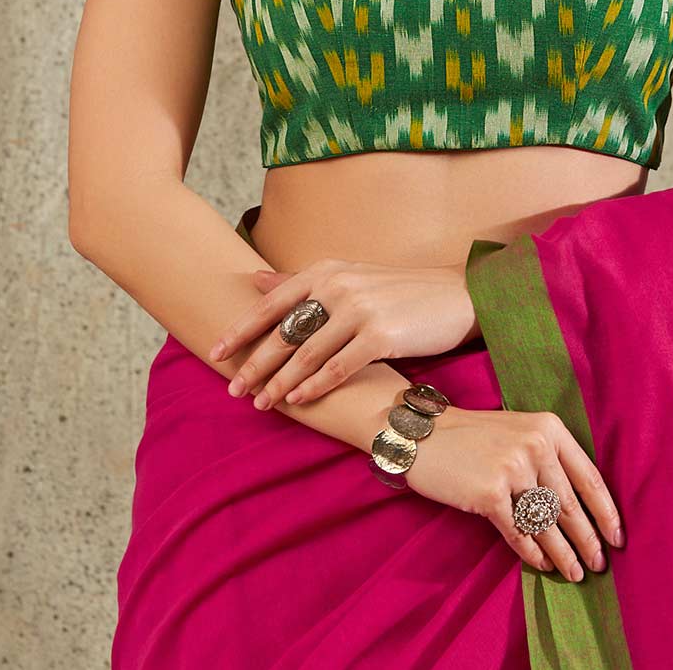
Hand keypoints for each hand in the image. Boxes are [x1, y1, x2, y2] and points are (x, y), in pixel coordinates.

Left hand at [208, 259, 478, 409]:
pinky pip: (338, 366)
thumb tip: (254, 278)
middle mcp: (339, 285)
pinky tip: (298, 400)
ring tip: (261, 403)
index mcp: (327, 270)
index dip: (241, 328)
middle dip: (255, 363)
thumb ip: (302, 281)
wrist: (457, 295)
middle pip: (284, 330)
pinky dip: (314, 385)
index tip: (214, 351)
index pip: (273, 302)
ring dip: (279, 381)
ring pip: (306, 352)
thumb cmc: (400, 290)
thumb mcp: (349, 275)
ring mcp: (360, 309)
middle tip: (232, 389)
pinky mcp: (381, 334)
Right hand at [406, 406, 625, 581]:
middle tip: (600, 565)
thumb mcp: (519, 432)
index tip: (617, 538)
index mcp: (548, 428)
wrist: (425, 435)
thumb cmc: (473, 437)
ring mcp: (512, 468)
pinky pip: (518, 532)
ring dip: (563, 554)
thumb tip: (579, 508)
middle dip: (588, 540)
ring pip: (547, 523)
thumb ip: (548, 458)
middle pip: (570, 504)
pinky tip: (542, 566)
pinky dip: (532, 553)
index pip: (589, 476)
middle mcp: (535, 445)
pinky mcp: (490, 493)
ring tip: (575, 574)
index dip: (605, 511)